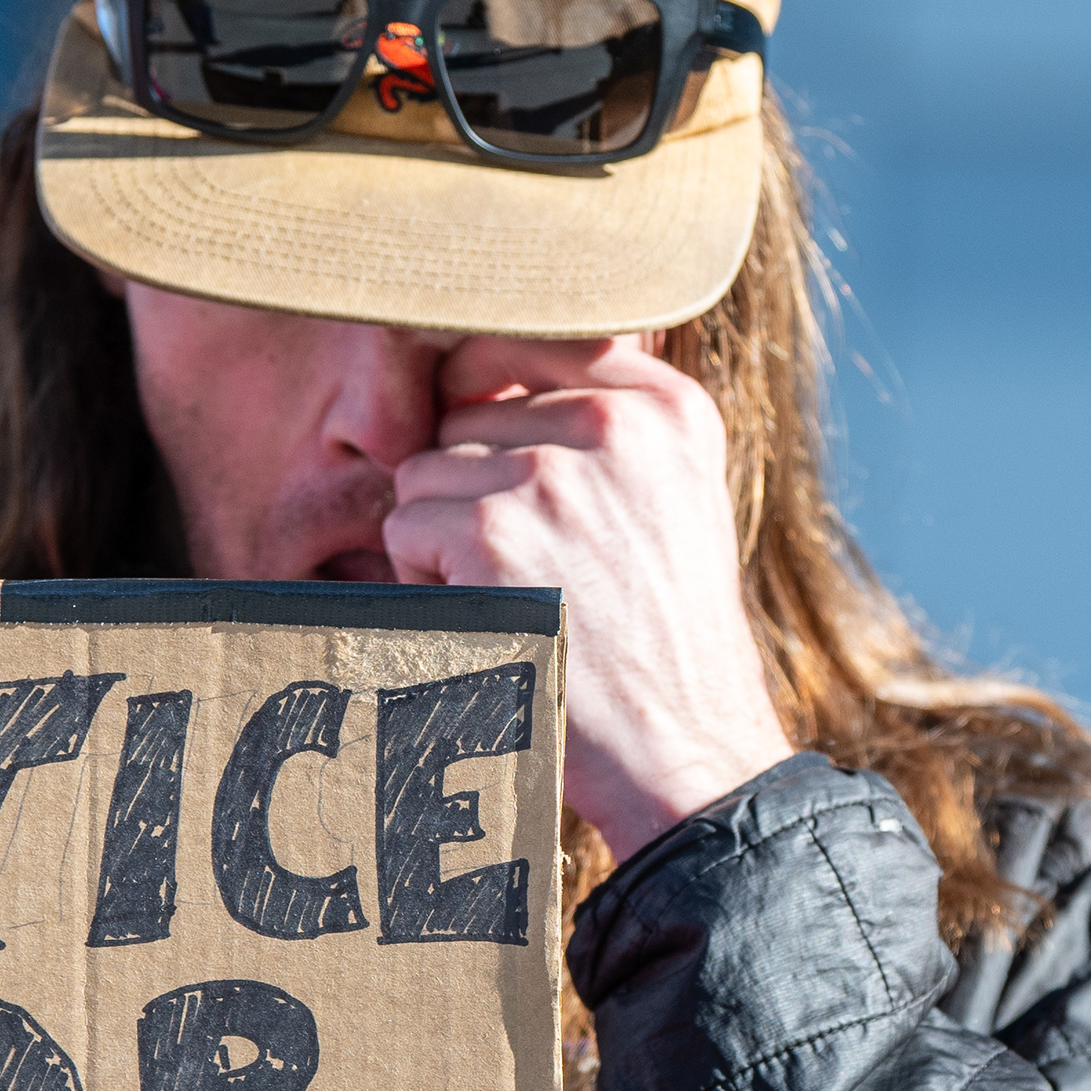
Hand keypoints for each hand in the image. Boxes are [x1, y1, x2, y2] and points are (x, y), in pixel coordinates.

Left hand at [387, 336, 797, 860]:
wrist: (685, 752)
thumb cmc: (665, 638)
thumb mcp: (674, 499)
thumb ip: (609, 420)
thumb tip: (483, 363)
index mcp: (670, 408)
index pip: (537, 338)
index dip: (496, 397)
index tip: (513, 469)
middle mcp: (615, 425)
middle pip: (466, 412)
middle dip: (473, 485)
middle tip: (536, 566)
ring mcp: (550, 476)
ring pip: (425, 470)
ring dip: (444, 536)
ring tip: (517, 597)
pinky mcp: (492, 534)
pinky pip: (405, 527)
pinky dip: (426, 583)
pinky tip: (489, 623)